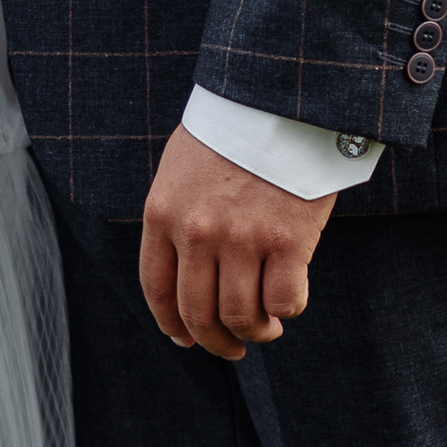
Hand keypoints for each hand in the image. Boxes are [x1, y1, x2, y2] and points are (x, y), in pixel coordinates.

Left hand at [139, 127, 335, 361]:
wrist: (280, 99)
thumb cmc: (233, 131)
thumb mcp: (181, 169)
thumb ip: (176, 218)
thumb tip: (182, 276)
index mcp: (162, 214)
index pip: (158, 290)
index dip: (172, 325)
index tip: (185, 340)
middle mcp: (197, 232)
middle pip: (198, 313)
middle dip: (215, 342)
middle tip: (231, 348)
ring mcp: (242, 238)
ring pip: (241, 316)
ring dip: (254, 333)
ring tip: (266, 328)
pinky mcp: (288, 241)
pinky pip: (285, 301)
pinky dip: (286, 311)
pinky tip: (288, 303)